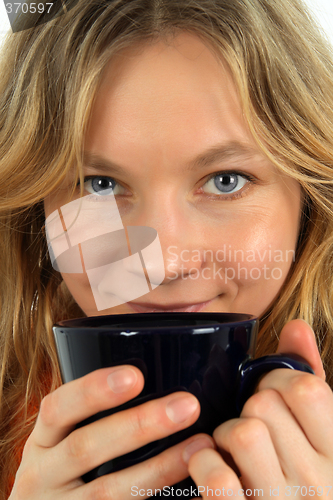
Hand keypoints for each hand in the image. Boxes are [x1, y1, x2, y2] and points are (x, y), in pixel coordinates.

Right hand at [9, 366, 213, 498]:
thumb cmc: (65, 468)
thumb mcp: (63, 440)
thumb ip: (92, 417)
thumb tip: (148, 375)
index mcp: (42, 440)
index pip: (58, 408)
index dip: (93, 391)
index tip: (135, 376)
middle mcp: (42, 474)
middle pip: (85, 447)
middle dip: (139, 425)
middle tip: (187, 405)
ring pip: (107, 491)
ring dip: (158, 468)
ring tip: (198, 447)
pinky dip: (152, 498)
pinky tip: (186, 488)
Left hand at [187, 320, 332, 498]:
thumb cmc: (303, 483)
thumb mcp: (320, 435)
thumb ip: (311, 378)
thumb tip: (296, 325)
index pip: (306, 388)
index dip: (277, 382)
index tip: (271, 395)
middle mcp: (319, 482)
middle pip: (264, 405)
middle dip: (249, 408)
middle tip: (252, 428)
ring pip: (241, 431)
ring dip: (225, 435)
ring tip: (234, 452)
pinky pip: (215, 473)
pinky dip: (204, 464)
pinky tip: (212, 469)